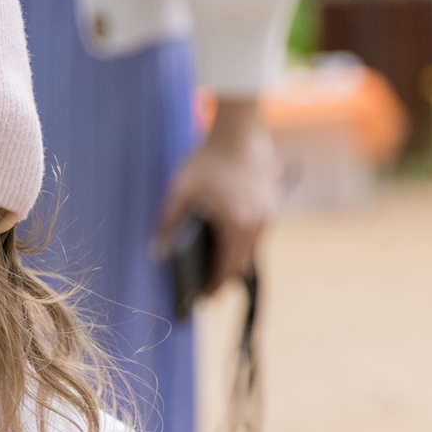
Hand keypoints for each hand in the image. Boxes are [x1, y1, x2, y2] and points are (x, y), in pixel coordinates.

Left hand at [153, 97, 274, 295]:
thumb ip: (167, 225)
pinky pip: (259, 234)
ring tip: (217, 271)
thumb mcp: (180, 193)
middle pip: (242, 263)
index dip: (214, 286)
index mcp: (237, 225)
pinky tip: (228, 243)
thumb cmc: (208, 160)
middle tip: (209, 292)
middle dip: (225, 278)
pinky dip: (244, 242)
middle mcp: (259, 223)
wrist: (239, 130)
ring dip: (236, 260)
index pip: (226, 268)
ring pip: (253, 249)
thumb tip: (157, 253)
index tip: (204, 300)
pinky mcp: (274, 204)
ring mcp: (270, 214)